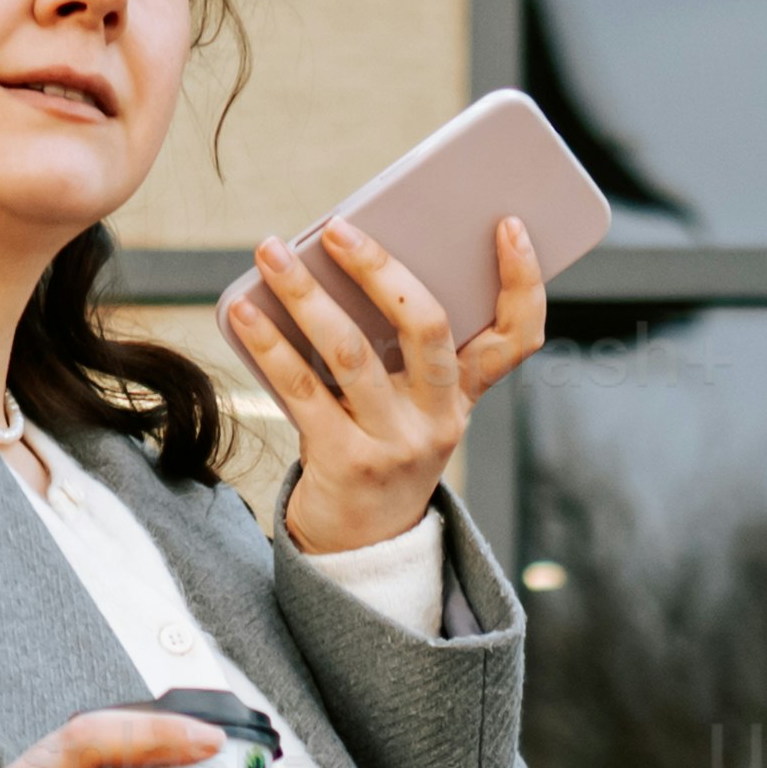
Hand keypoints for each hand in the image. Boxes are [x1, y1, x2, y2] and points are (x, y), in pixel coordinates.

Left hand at [232, 211, 543, 561]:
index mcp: (466, 393)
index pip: (517, 336)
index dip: (522, 281)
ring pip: (352, 353)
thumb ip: (402, 346)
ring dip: (306, 296)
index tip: (509, 225)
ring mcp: (395, 443)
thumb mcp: (415, 404)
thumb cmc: (383, 447)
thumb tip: (346, 258)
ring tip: (271, 251)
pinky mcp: (345, 461)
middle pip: (427, 328)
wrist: (363, 542)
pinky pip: (303, 391)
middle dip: (383, 270)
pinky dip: (269, 345)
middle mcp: (439, 417)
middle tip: (339, 228)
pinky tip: (244, 311)